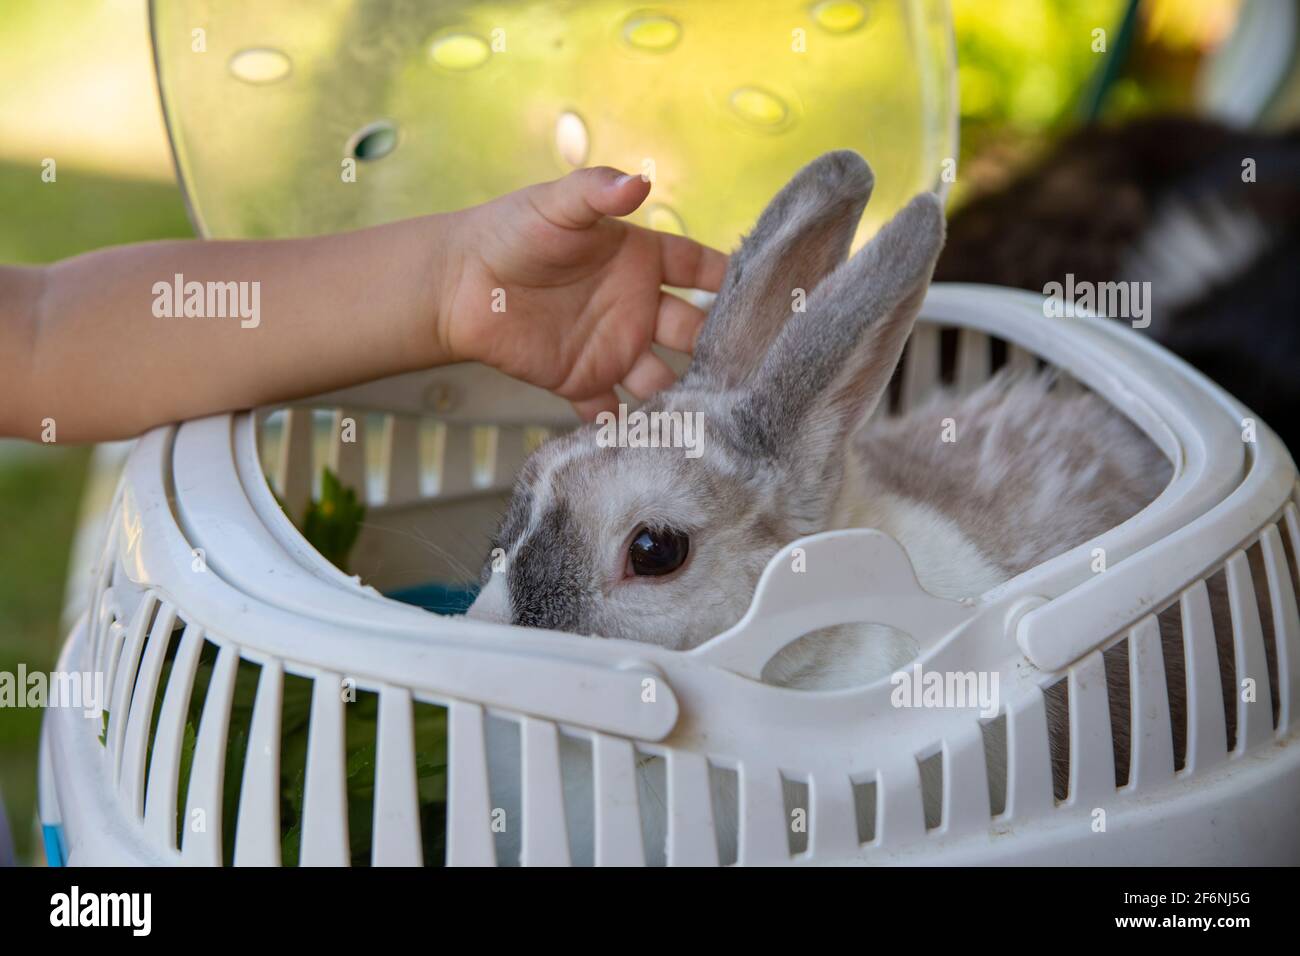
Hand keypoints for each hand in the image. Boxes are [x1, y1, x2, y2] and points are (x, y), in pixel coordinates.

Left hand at [438, 167, 727, 419]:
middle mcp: (637, 308)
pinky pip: (611, 412)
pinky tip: (646, 447)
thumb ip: (597, 192)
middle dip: (716, 351)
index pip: (700, 270)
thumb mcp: (558, 205)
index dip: (729, 282)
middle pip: (692, 334)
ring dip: (679, 399)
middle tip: (745, 373)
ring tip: (706, 420)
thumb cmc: (512, 231)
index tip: (765, 298)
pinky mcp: (580, 382)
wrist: (458, 282)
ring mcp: (613, 348)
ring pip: (660, 380)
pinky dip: (625, 431)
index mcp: (642, 261)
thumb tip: (639, 181)